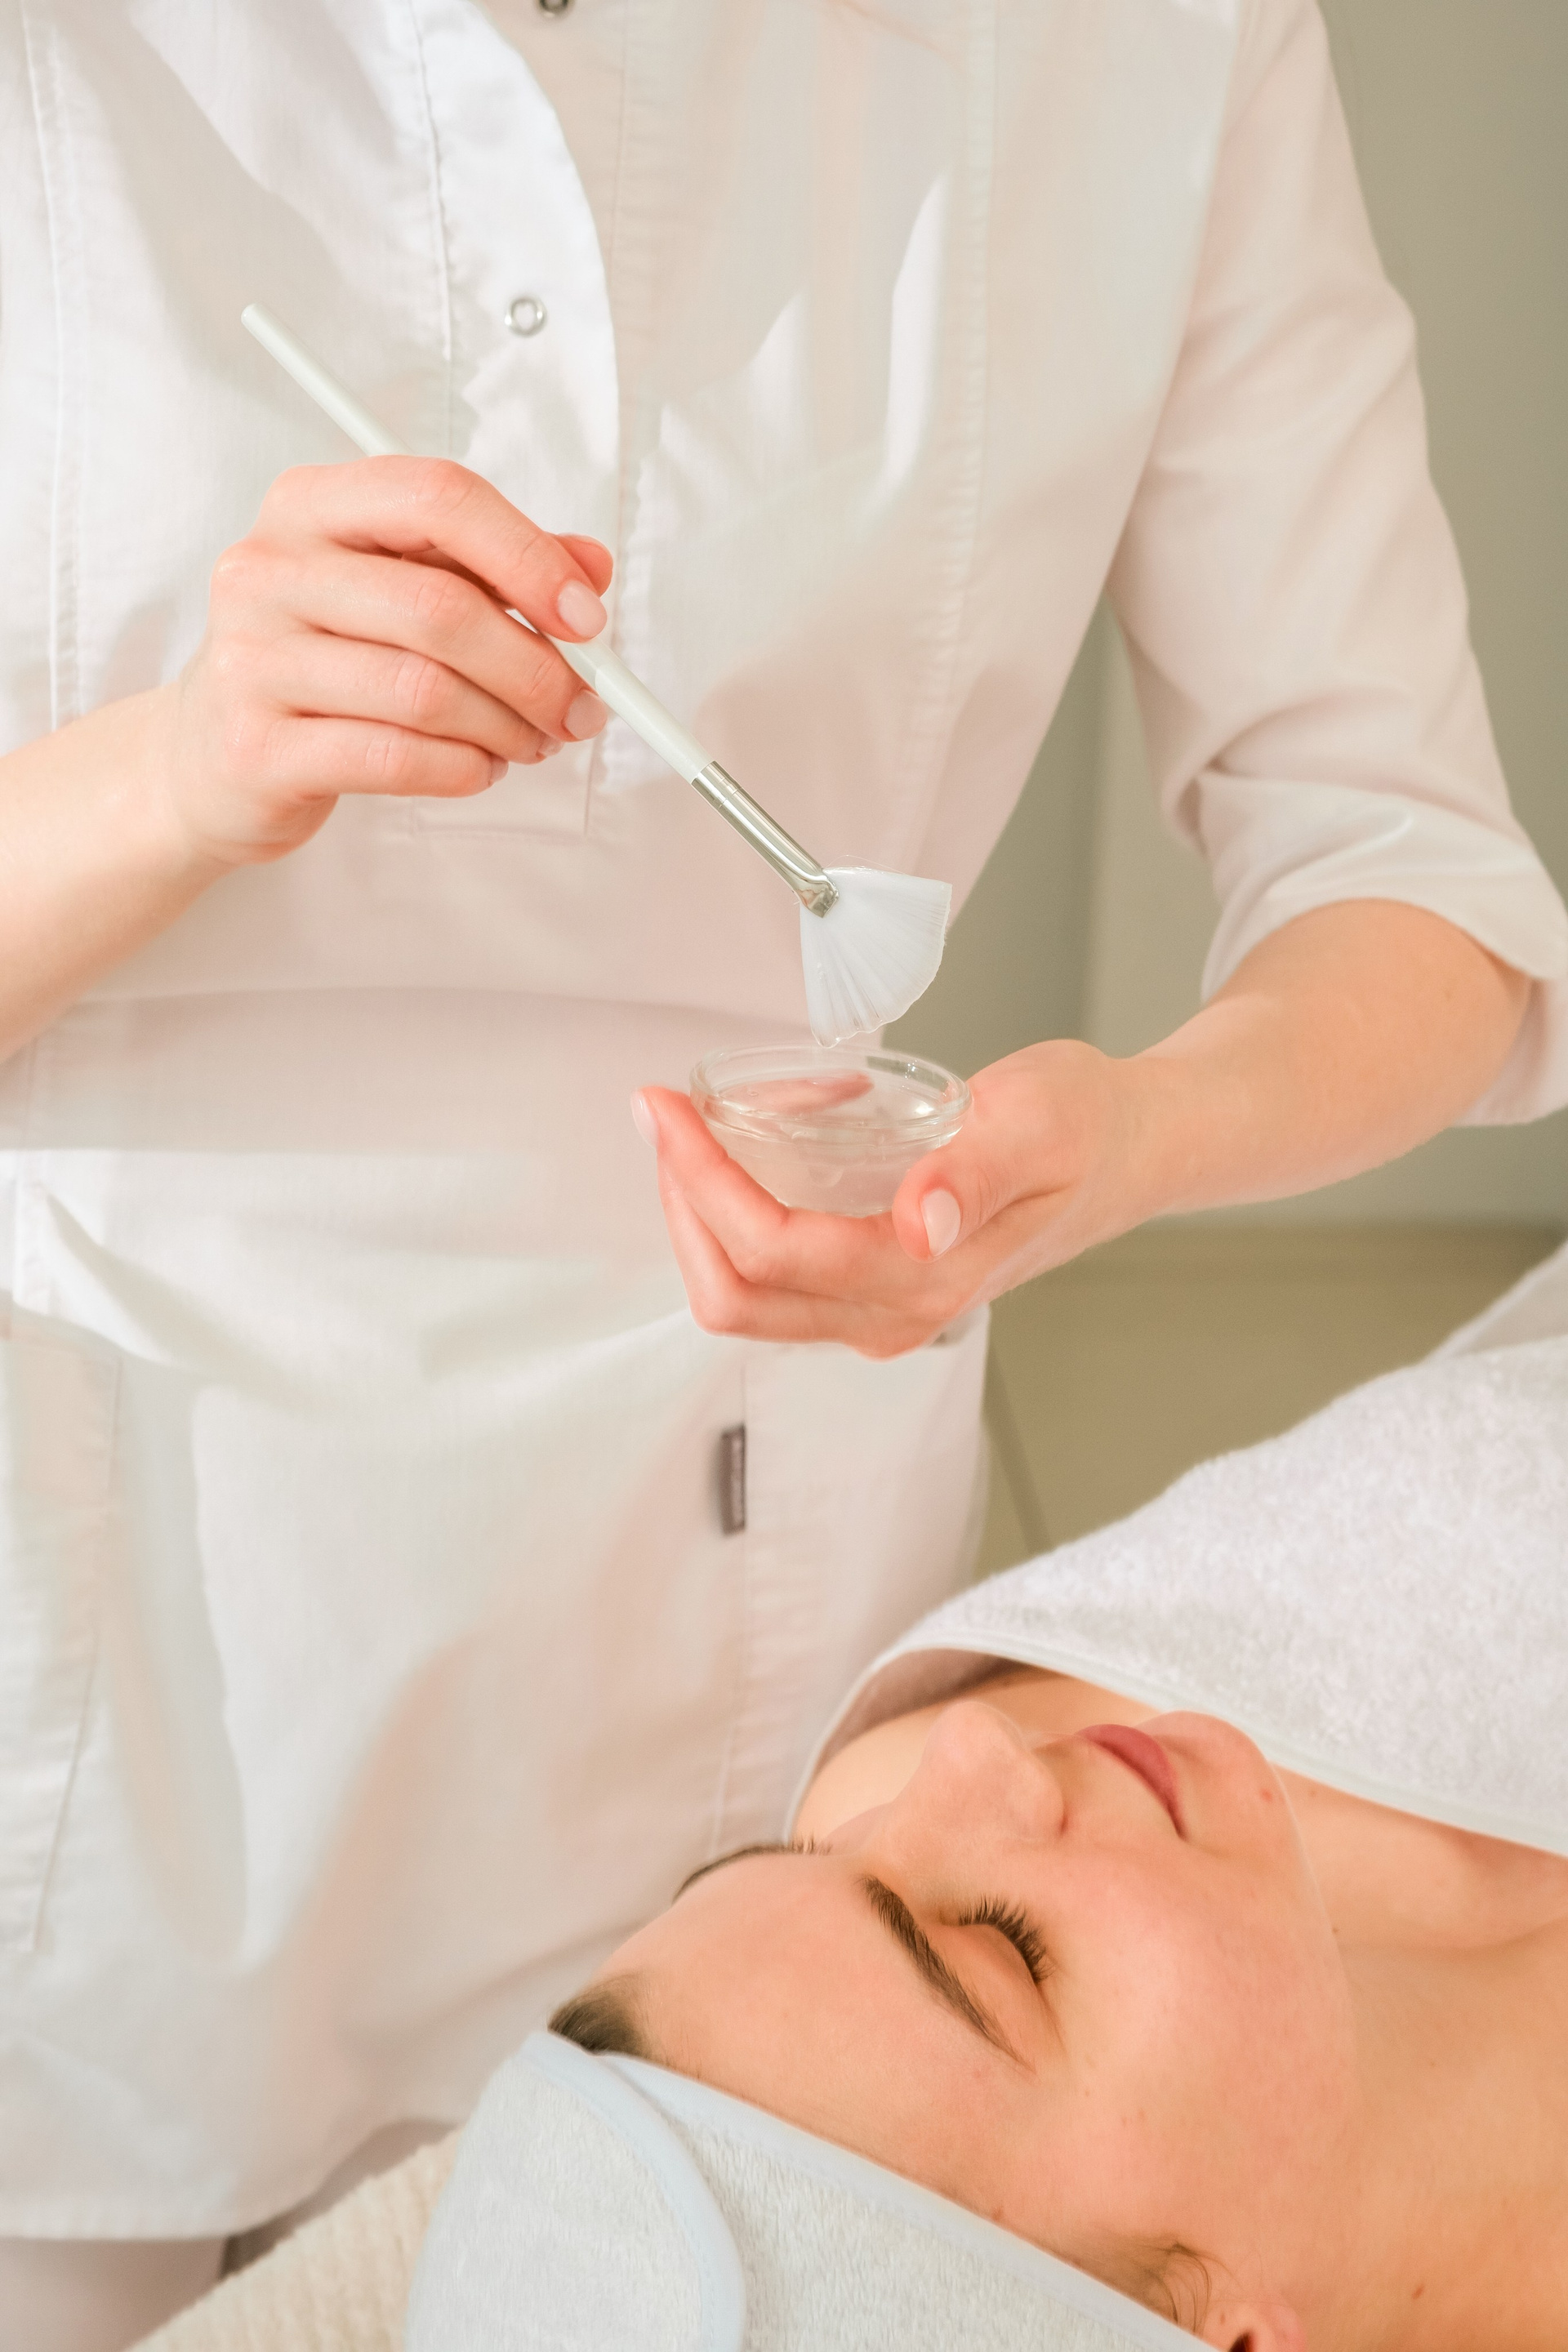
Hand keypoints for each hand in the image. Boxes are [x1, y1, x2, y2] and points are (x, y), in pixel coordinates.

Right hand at [159, 458, 614, 865]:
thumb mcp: (403, 591)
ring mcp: (253, 659)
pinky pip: (395, 757)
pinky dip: (463, 769)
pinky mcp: (258, 747)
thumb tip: (592, 568)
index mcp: (311, 505)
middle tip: (581, 710)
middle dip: (535, 669)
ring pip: (426, 692)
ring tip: (531, 743)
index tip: (588, 619)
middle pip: (441, 608)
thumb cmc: (325, 662)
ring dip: (506, 727)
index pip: (439, 497)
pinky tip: (479, 768)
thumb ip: (494, 570)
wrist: (209, 757)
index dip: (529, 556)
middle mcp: (269, 569)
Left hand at [633, 1041, 1153, 1357]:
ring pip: (745, 1291)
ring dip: (706, 1209)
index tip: (665, 1109)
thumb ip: (977, 1171)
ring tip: (722, 1116)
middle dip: (682, 1205)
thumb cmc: (1090, 1127)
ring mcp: (880, 1310)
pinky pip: (776, 1273)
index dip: (700, 1183)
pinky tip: (764, 1140)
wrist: (1132, 1149)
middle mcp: (894, 1313)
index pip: (773, 1252)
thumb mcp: (1040, 1122)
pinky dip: (740, 1210)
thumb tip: (920, 1221)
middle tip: (672, 1113)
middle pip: (736, 1296)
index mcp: (925, 1277)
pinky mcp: (874, 1288)